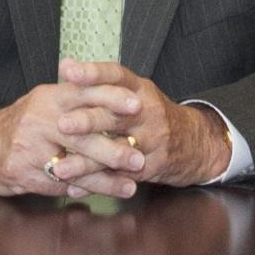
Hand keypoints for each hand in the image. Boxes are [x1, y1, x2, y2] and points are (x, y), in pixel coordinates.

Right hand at [0, 81, 132, 198]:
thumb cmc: (25, 123)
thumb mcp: (47, 102)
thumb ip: (78, 97)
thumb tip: (121, 90)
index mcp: (49, 97)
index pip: (84, 92)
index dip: (112, 97)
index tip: (139, 104)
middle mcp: (39, 119)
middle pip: (81, 133)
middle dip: (113, 148)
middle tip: (140, 158)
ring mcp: (29, 147)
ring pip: (72, 165)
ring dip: (103, 179)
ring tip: (129, 186)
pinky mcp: (22, 171)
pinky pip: (58, 184)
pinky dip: (80, 190)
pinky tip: (99, 194)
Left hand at [48, 60, 231, 190]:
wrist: (195, 142)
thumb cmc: (152, 115)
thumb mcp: (136, 93)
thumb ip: (103, 83)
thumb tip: (65, 66)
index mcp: (140, 89)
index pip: (116, 75)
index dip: (92, 72)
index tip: (67, 71)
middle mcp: (148, 112)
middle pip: (116, 115)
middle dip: (88, 121)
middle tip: (62, 125)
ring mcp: (152, 141)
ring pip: (116, 151)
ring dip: (86, 162)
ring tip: (60, 168)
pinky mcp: (151, 167)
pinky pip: (119, 176)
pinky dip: (95, 184)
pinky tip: (73, 188)